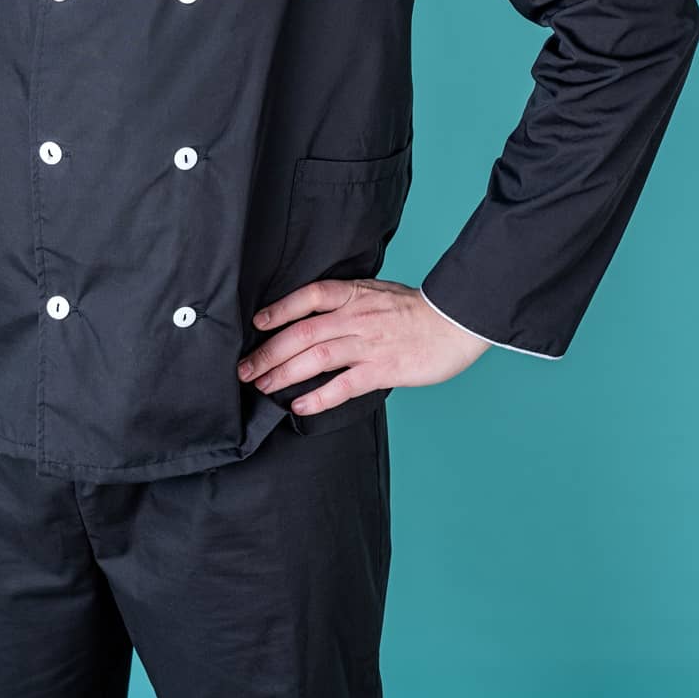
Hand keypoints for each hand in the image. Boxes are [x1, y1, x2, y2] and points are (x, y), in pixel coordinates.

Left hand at [235, 276, 491, 415]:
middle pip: (302, 333)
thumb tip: (316, 312)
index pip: (308, 296)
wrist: (454, 321)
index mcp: (353, 294)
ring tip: (262, 387)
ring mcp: (368, 344)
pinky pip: (343, 385)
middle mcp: (355, 317)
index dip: (279, 309)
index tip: (256, 323)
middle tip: (244, 369)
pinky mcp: (382, 369)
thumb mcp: (376, 292)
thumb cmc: (414, 309)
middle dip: (268, 352)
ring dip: (284, 374)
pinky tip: (299, 406)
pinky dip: (319, 396)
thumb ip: (347, 301)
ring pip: (316, 358)